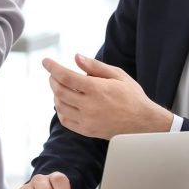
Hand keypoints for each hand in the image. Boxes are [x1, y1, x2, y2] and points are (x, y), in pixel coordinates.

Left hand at [43, 54, 172, 138]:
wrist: (143, 123)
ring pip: (60, 106)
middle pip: (59, 91)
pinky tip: (65, 103)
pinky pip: (65, 120)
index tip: (45, 61)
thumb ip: (95, 66)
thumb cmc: (131, 96)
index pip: (66, 76)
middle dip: (53, 80)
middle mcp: (89, 106)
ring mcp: (87, 120)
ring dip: (56, 94)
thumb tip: (76, 58)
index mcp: (97, 89)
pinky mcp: (87, 131)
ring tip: (60, 88)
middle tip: (53, 74)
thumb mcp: (117, 75)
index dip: (53, 67)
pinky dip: (60, 110)